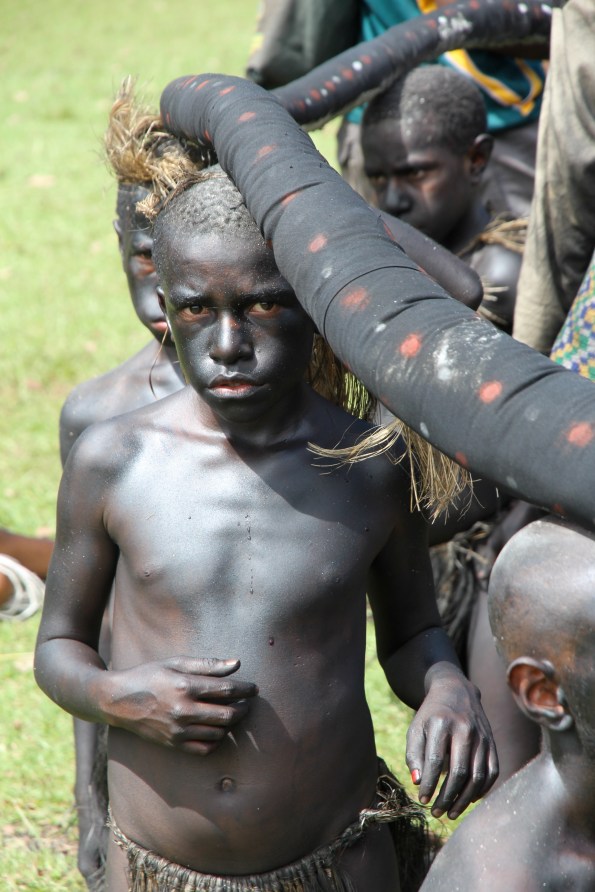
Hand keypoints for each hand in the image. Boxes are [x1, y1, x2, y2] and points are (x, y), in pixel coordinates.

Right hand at [103, 657, 257, 753]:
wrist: (118, 701)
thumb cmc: (149, 675)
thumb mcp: (176, 663)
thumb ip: (208, 664)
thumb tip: (237, 664)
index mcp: (184, 687)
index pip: (226, 689)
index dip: (245, 689)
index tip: (254, 688)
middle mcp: (183, 711)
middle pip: (227, 714)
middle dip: (243, 708)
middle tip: (248, 703)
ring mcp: (178, 731)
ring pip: (219, 733)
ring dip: (232, 724)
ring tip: (234, 713)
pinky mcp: (174, 744)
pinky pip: (205, 749)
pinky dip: (217, 741)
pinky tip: (218, 729)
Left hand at [405, 662, 497, 818]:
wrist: (456, 691)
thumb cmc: (431, 715)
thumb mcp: (416, 728)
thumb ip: (413, 754)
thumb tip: (417, 781)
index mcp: (441, 724)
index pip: (435, 762)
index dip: (429, 784)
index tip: (422, 800)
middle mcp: (464, 729)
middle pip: (459, 772)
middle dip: (446, 797)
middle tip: (436, 812)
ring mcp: (482, 735)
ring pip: (477, 775)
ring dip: (464, 799)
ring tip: (451, 813)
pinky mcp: (492, 742)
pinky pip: (492, 772)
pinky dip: (482, 790)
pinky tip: (469, 800)